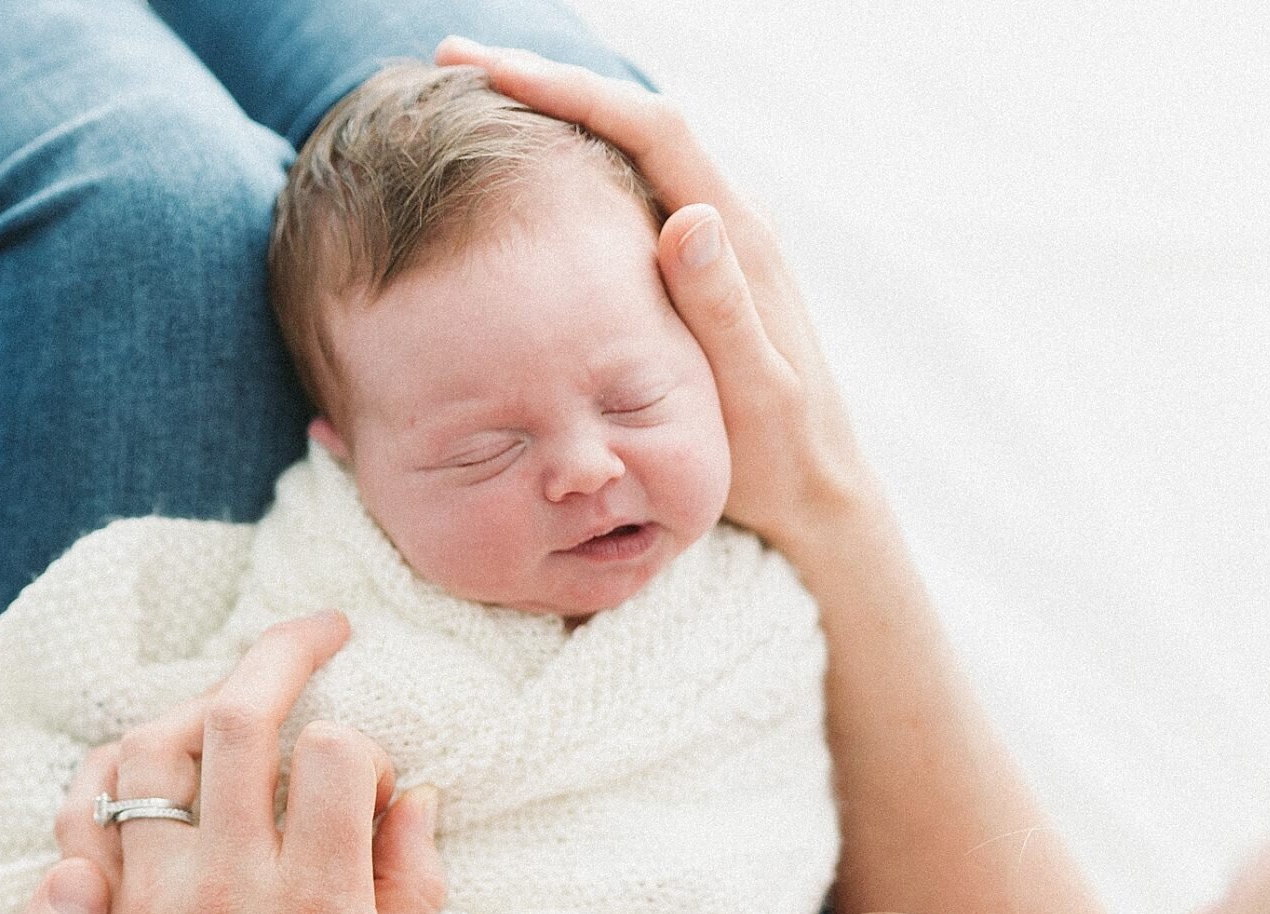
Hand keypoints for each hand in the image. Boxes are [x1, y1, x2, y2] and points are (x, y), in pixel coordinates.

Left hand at [54, 614, 446, 913]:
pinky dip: (116, 763)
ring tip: (230, 706)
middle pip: (238, 715)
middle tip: (316, 632)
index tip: (365, 774)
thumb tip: (414, 793)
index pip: (336, 752)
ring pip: (150, 743)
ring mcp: (146, 898)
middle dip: (283, 649)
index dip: (360, 741)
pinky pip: (84, 802)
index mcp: (314, 909)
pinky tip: (150, 766)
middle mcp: (225, 887)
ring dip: (195, 702)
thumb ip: (411, 889)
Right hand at [435, 37, 887, 554]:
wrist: (815, 494)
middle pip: (629, 123)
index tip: (495, 72)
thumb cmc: (780, 457)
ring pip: (623, 155)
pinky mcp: (693, 273)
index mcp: (737, 239)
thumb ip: (721, 308)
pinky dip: (566, 172)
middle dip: (545, 86)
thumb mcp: (752, 391)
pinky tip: (517, 182)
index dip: (573, 93)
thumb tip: (688, 215)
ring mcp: (709, 246)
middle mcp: (725, 224)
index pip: (652, 131)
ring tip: (471, 102)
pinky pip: (624, 197)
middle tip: (454, 62)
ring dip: (551, 121)